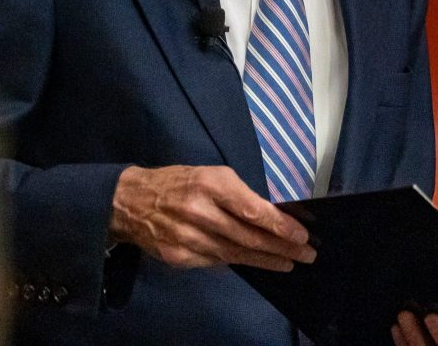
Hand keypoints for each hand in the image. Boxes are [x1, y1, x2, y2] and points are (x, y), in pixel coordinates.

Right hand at [109, 165, 315, 270]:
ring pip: (235, 254)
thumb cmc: (178, 182)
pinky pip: (216, 262)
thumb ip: (238, 195)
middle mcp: (199, 211)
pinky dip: (238, 261)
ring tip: (288, 263)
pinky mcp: (179, 257)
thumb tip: (271, 216)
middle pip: (248, 236)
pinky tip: (256, 263)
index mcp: (210, 184)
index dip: (280, 225)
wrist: (130, 202)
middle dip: (281, 247)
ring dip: (266, 261)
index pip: (252, 209)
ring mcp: (188, 238)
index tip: (302, 234)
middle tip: (306, 254)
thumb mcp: (210, 175)